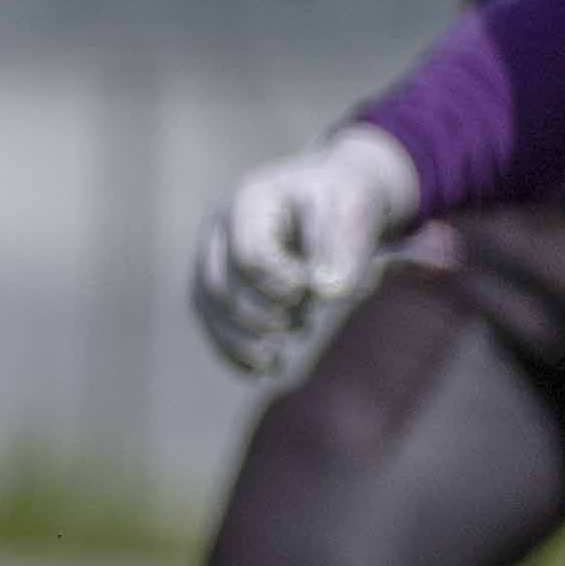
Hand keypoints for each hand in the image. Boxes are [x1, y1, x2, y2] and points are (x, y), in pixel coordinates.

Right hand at [194, 125, 423, 376]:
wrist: (332, 195)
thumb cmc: (345, 200)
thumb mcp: (356, 210)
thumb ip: (346, 247)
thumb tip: (327, 293)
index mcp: (250, 200)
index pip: (251, 256)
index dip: (280, 284)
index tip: (311, 294)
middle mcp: (220, 226)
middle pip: (222, 285)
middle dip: (260, 316)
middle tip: (300, 326)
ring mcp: (211, 253)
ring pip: (208, 305)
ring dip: (240, 340)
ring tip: (276, 359)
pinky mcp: (215, 278)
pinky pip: (210, 317)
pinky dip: (232, 348)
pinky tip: (261, 370)